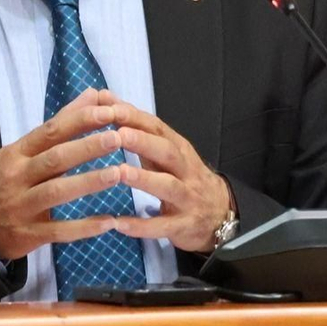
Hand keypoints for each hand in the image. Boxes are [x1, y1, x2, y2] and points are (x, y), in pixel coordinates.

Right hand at [0, 88, 128, 259]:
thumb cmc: (4, 181)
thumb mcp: (22, 151)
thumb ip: (58, 125)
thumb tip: (92, 95)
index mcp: (17, 153)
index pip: (49, 132)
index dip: (79, 121)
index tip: (107, 113)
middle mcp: (17, 177)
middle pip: (54, 159)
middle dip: (87, 148)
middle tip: (117, 138)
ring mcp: (22, 207)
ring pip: (57, 192)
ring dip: (88, 183)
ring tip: (118, 174)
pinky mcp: (29, 234)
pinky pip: (59, 231)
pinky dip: (84, 228)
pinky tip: (109, 221)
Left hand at [110, 103, 234, 253]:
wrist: (221, 215)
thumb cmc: (183, 178)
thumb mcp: (165, 151)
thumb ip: (137, 129)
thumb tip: (105, 98)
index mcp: (178, 149)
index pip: (157, 128)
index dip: (135, 118)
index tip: (110, 108)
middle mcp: (185, 170)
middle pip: (167, 152)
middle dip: (143, 142)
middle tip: (117, 134)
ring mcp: (187, 198)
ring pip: (168, 186)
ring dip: (144, 178)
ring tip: (120, 173)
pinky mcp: (183, 226)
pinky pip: (162, 226)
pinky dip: (141, 225)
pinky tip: (118, 224)